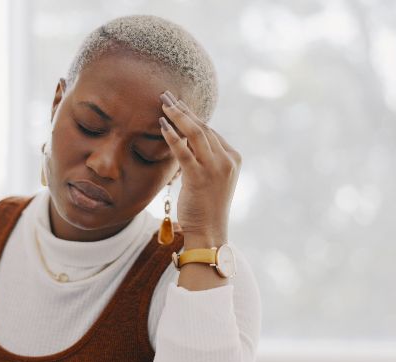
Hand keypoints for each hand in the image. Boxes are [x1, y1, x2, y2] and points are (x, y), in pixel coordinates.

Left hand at [159, 90, 241, 247]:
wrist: (210, 232)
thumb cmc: (207, 208)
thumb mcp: (211, 179)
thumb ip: (204, 159)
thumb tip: (185, 141)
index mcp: (233, 158)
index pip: (211, 131)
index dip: (192, 115)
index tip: (177, 104)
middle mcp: (227, 160)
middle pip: (203, 127)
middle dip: (184, 110)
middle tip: (167, 96)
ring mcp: (215, 168)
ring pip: (196, 134)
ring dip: (178, 116)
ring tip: (163, 104)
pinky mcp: (200, 177)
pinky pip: (184, 151)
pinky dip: (173, 137)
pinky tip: (162, 125)